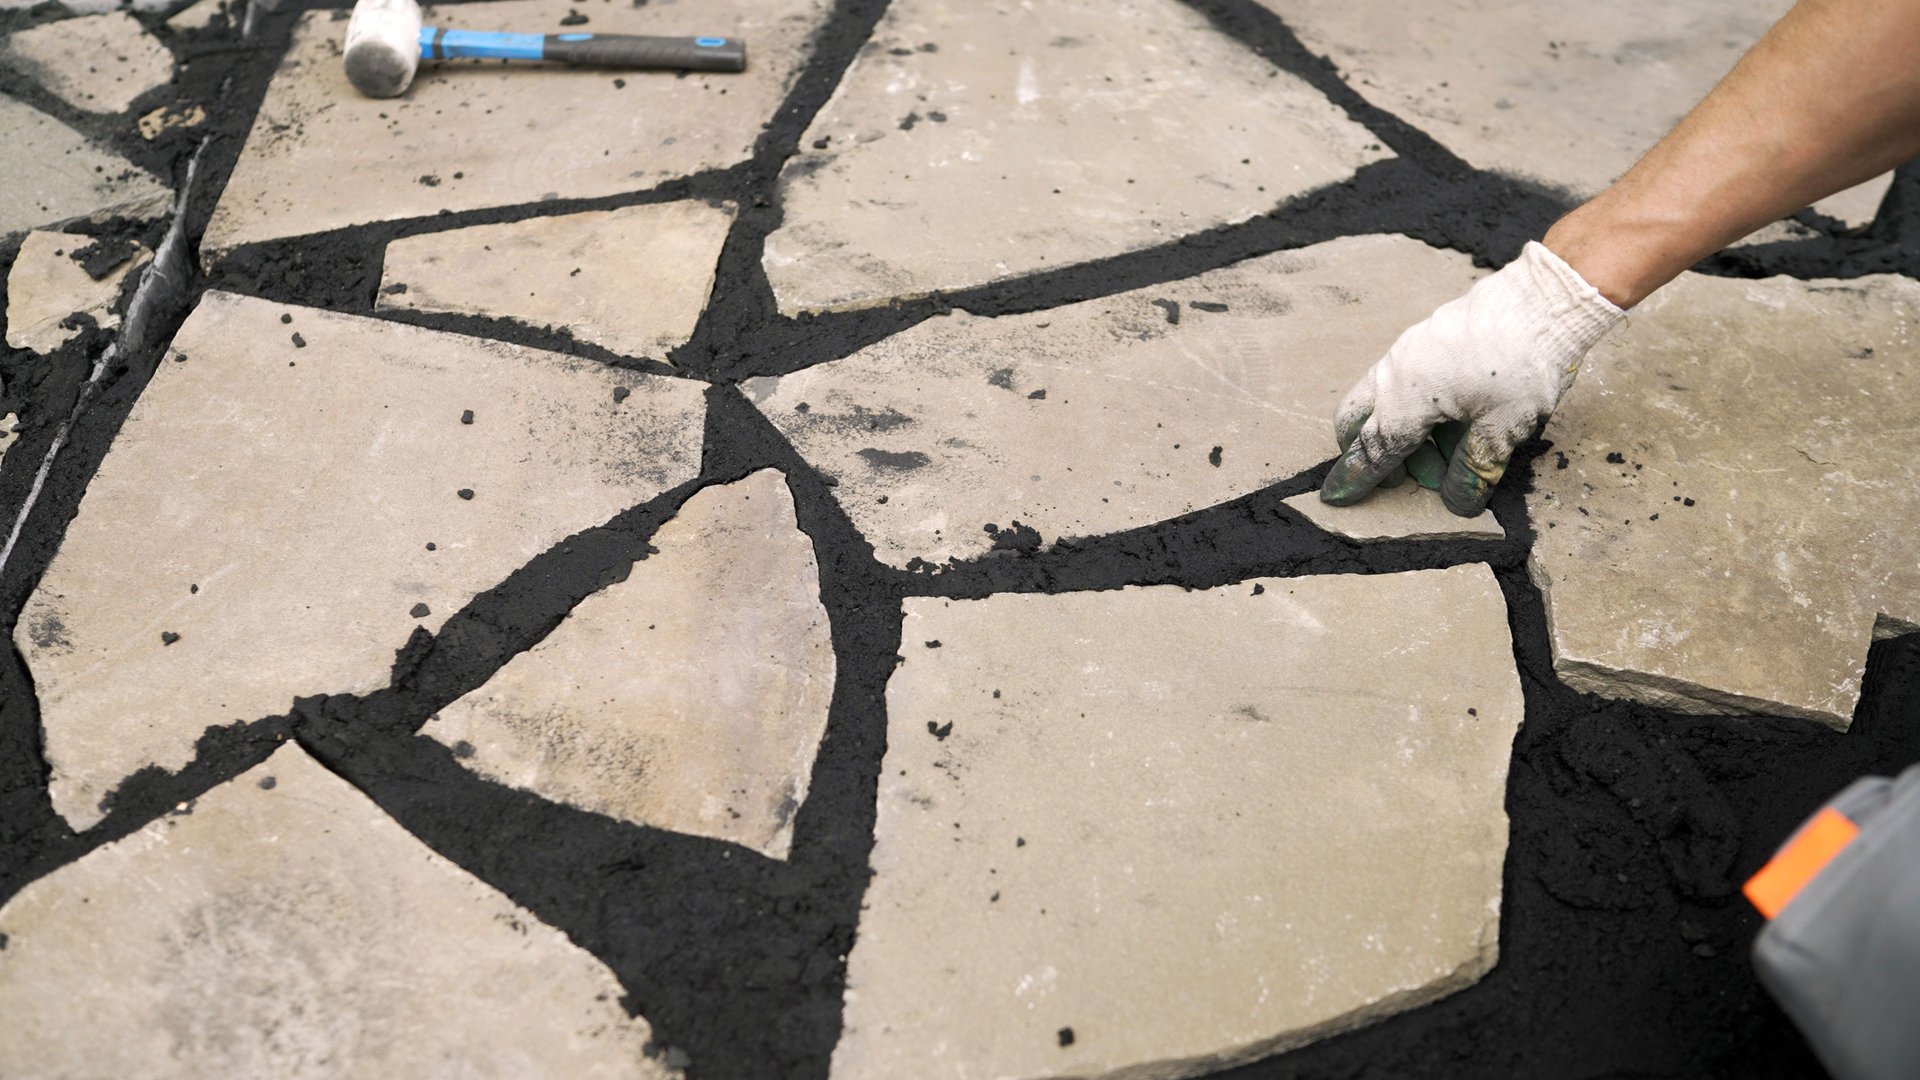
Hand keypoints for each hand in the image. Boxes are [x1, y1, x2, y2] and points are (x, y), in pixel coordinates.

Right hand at [1319, 241, 1624, 515]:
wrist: (1548, 297)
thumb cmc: (1526, 363)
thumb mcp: (1505, 427)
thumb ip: (1474, 468)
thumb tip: (1456, 501)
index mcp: (1407, 397)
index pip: (1373, 448)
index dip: (1356, 477)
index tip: (1335, 497)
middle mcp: (1396, 371)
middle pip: (1355, 417)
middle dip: (1364, 450)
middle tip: (1400, 476)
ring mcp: (1409, 348)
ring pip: (1381, 398)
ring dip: (1402, 432)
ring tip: (1449, 450)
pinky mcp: (1427, 336)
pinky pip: (1404, 379)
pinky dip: (1416, 407)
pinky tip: (1458, 416)